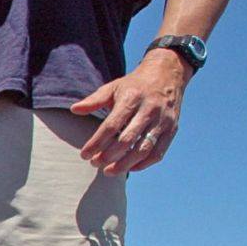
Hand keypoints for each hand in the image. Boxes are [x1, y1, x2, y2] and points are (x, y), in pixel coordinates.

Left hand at [70, 50, 190, 175]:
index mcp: (132, 98)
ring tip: (108, 171)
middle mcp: (149, 110)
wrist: (168, 74)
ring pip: (144, 149)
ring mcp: (163, 120)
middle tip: (95, 163)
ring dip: (125, 164)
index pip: (111, 126)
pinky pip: (158, 153)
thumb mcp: (113, 87)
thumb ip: (94, 100)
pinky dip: (143, 164)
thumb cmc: (134, 85)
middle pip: (127, 139)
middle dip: (108, 156)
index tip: (84, 155)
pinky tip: (128, 168)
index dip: (96, 143)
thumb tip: (74, 109)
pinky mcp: (172, 129)